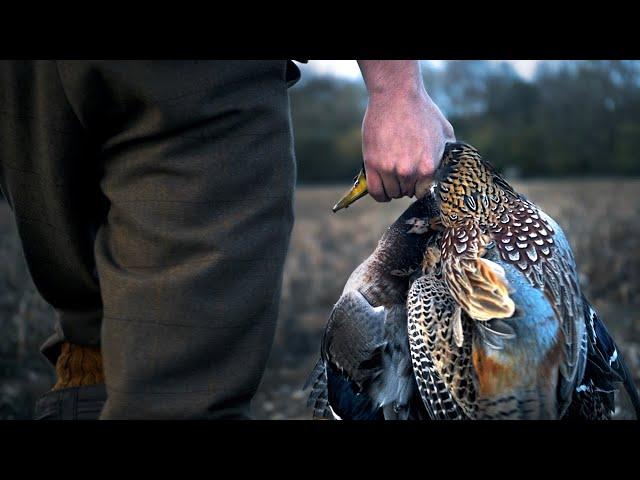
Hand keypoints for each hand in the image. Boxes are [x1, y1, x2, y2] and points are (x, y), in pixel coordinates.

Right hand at [358, 61, 454, 201]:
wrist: (396, 96)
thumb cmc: (421, 110)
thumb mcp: (443, 131)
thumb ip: (446, 152)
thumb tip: (450, 165)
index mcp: (428, 167)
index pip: (424, 192)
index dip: (420, 186)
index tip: (417, 180)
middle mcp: (409, 172)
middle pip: (406, 193)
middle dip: (406, 185)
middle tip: (403, 170)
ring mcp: (389, 169)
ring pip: (391, 192)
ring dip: (392, 187)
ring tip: (393, 174)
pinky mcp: (372, 164)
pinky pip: (375, 191)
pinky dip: (379, 195)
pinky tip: (382, 190)